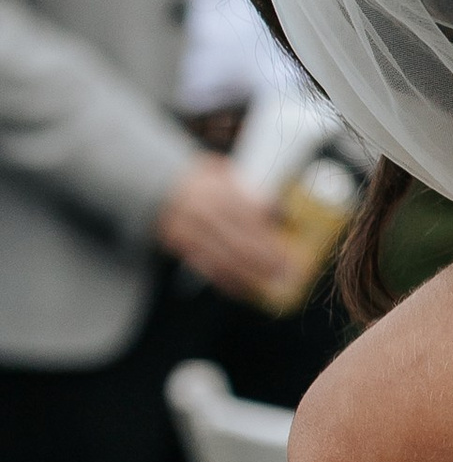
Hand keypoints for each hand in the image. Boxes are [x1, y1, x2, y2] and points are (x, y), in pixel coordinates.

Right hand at [156, 151, 304, 305]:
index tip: (287, 244)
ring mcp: (187, 233)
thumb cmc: (198, 181)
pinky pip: (206, 269)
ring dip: (252, 274)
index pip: (244, 214)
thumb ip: (244, 188)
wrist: (152, 188)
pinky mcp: (180, 249)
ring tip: (276, 282)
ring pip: (223, 258)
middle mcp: (199, 212)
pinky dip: (229, 282)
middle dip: (266, 258)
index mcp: (212, 189)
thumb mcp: (219, 172)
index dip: (266, 232)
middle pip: (237, 239)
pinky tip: (248, 290)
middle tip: (290, 269)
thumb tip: (274, 207)